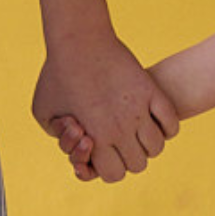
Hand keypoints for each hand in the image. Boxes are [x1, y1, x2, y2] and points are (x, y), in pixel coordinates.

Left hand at [32, 34, 177, 183]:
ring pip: (156, 147)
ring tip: (138, 132)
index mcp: (95, 138)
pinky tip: (154, 121)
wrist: (79, 40)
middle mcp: (120, 129)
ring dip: (148, 145)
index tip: (102, 153)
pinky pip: (171, 124)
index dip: (108, 168)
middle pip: (138, 164)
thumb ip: (59, 137)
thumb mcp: (43, 112)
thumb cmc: (56, 75)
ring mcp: (139, 110)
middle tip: (120, 142)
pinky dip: (167, 128)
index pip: (114, 174)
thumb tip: (79, 148)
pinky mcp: (151, 92)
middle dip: (128, 158)